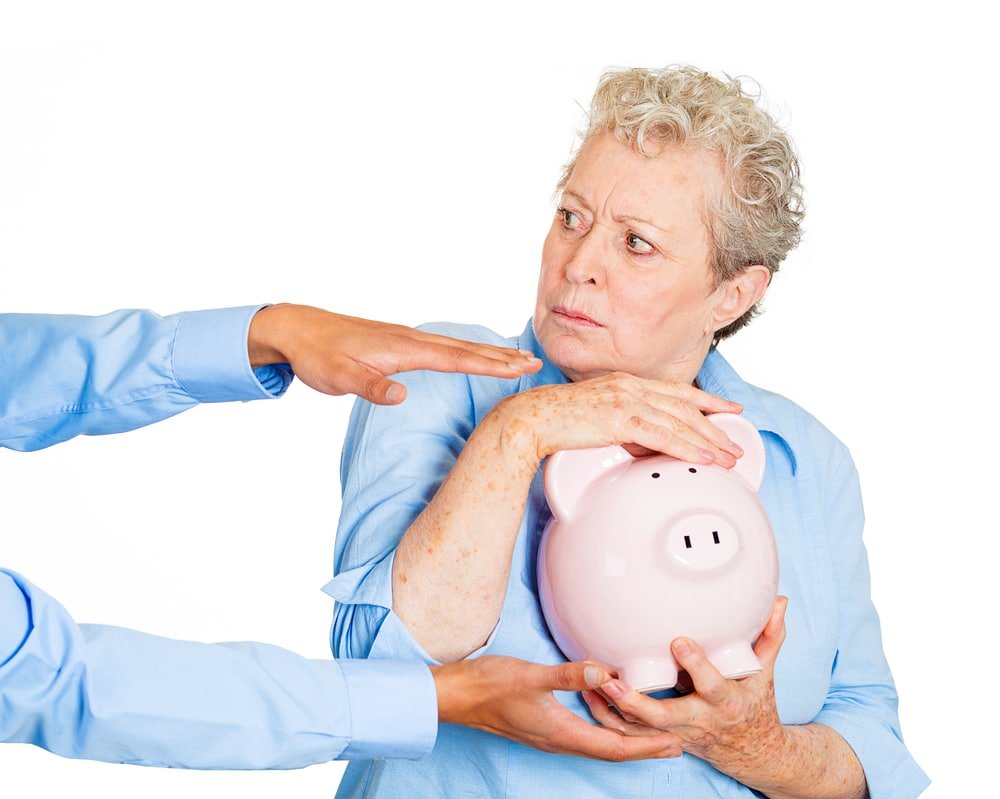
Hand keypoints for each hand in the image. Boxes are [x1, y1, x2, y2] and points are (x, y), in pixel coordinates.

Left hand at [247, 304, 541, 403]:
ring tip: (516, 359)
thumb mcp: (337, 376)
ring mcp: (406, 339)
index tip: (518, 369)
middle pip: (464, 350)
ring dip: (488, 353)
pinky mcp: (399, 344)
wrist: (296, 330)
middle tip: (535, 362)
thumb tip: (401, 396)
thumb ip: (370, 386)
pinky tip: (473, 356)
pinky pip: (444, 348)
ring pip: (457, 347)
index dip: (488, 365)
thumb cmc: (317, 354)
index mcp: (402, 348)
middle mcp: (410, 339)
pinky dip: (467, 352)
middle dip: (500, 356)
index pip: (455, 359)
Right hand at [431, 655, 681, 761]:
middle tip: (675, 742)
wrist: (455, 695)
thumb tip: (606, 672)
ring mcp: (549, 733)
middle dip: (644, 747)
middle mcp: (558, 739)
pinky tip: (606, 708)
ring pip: (597, 741)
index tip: (673, 744)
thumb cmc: (489, 685)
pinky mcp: (541, 723)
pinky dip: (602, 724)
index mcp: (560, 733)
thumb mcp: (531, 675)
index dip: (646, 747)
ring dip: (626, 738)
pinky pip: (582, 731)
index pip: (613, 747)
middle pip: (610, 749)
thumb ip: (570, 675)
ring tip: (650, 730)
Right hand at [498, 372, 743, 466]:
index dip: (707, 400)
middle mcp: (630, 386)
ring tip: (728, 457)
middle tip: (736, 444)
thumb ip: (623, 424)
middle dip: (715, 427)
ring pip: (679, 421)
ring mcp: (625, 400)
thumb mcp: (597, 416)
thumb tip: (643, 443)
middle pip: (685, 406)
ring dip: (708, 441)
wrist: (530, 419)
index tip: (729, 409)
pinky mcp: (619, 419)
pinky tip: (704, 459)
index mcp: (625, 382)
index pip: (676, 390)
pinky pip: (663, 436)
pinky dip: (688, 448)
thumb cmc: (555, 421)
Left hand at [581, 597, 787, 773]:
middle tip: (613, 680)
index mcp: (725, 703)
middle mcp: (699, 721)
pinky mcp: (662, 737)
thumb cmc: (755, 705)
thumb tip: (779, 600)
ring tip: (591, 681)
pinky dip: (608, 716)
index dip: (697, 665)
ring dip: (613, 708)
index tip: (679, 641)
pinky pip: (630, 733)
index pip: (711, 685)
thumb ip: (769, 636)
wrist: (754, 753)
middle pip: (664, 717)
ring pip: (640, 728)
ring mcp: (678, 733)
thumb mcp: (765, 673)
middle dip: (637, 701)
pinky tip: (588, 693)